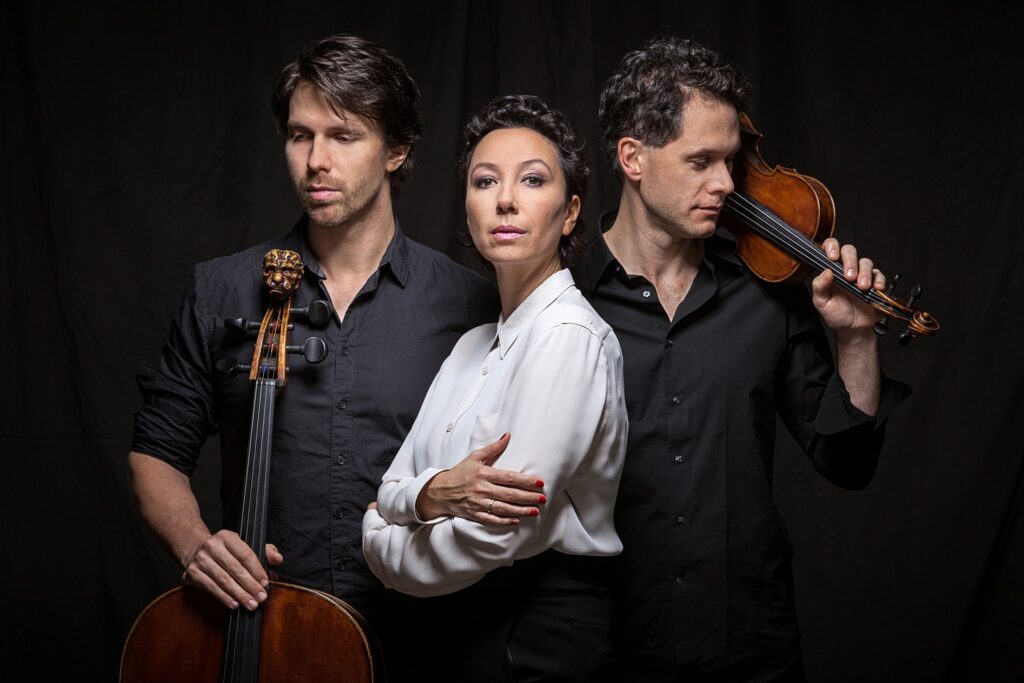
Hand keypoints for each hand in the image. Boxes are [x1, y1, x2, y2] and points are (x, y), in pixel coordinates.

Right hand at [181, 529, 282, 610]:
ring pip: (223, 580)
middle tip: (261, 598)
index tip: (265, 583)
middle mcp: (211, 546)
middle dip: (250, 585)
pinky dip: (224, 597)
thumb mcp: (244, 545)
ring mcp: (200, 560)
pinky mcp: (191, 574)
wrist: (195, 550)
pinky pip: (211, 588)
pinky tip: (234, 604)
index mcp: (226, 536)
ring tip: (251, 604)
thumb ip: (265, 551)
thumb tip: (278, 559)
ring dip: (239, 594)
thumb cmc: (225, 551)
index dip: (257, 570)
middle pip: (235, 569)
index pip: (245, 555)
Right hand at [415, 433, 545, 525]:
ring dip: (521, 510)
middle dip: (528, 497)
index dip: (525, 480)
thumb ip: (493, 448)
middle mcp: (481, 489)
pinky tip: (516, 520)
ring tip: (535, 510)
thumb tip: (508, 436)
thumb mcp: (474, 457)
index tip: (539, 482)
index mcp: (483, 473)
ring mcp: (478, 503)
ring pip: (504, 508)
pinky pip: (492, 520)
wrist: (439, 491)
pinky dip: (504, 521)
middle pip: (509, 494)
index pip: (509, 477)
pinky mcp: (474, 514)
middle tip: (542, 499)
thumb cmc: (459, 473)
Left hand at [812, 238, 885, 334]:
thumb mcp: (821, 302)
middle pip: (849, 251)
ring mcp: (861, 274)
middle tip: (850, 277)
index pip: (830, 249)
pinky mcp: (875, 282)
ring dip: (864, 273)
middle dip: (850, 262)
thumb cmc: (835, 314)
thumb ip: (819, 286)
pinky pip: (879, 274)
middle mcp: (846, 269)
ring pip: (865, 262)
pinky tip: (875, 288)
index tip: (832, 256)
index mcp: (831, 270)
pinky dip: (878, 280)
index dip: (831, 247)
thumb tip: (826, 271)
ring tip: (862, 287)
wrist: (853, 329)